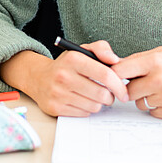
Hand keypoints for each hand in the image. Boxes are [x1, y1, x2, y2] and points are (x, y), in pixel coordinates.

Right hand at [0, 41, 128, 116]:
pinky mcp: (55, 107)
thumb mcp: (81, 51)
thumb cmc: (66, 65)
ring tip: (94, 96)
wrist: (38, 78)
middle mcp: (63, 76)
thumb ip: (101, 49)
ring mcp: (58, 93)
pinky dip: (87, 109)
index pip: (105, 75)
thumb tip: (116, 60)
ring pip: (94, 106)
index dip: (119, 85)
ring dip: (99, 103)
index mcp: (73, 59)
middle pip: (102, 94)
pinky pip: (84, 113)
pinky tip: (82, 101)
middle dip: (110, 96)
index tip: (123, 90)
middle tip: (108, 94)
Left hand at [112, 46, 161, 119]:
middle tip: (148, 84)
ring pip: (139, 103)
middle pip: (127, 90)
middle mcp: (160, 79)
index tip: (113, 78)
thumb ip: (139, 59)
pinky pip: (152, 112)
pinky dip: (158, 108)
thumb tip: (114, 65)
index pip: (120, 71)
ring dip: (146, 99)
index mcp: (155, 61)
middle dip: (134, 88)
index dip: (114, 76)